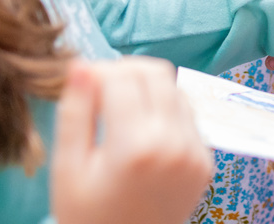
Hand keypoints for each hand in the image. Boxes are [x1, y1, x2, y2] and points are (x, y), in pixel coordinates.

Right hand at [51, 58, 212, 223]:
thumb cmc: (87, 217)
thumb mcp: (67, 170)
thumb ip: (75, 114)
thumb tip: (81, 65)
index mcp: (135, 146)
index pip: (123, 77)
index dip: (98, 71)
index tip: (81, 82)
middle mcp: (174, 143)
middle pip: (156, 73)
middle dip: (126, 71)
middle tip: (100, 89)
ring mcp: (196, 151)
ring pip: (176, 89)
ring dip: (148, 88)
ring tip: (120, 112)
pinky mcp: (206, 159)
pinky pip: (188, 116)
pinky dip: (166, 110)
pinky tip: (142, 131)